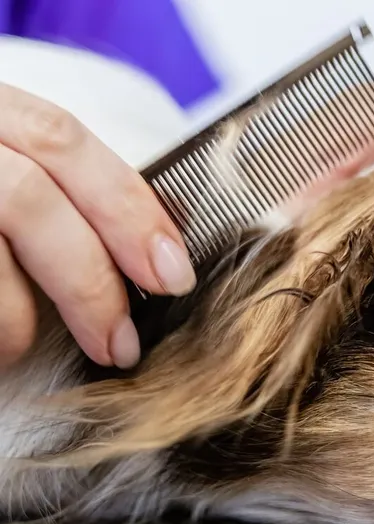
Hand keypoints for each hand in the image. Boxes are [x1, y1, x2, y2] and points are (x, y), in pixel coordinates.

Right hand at [0, 83, 195, 369]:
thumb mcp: (9, 179)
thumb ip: (58, 198)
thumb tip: (148, 254)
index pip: (64, 141)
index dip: (128, 207)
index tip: (173, 272)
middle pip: (29, 197)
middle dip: (89, 281)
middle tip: (120, 343)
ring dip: (19, 322)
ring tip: (23, 348)